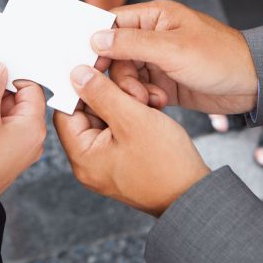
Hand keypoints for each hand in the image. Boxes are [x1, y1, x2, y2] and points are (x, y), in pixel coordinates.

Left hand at [55, 66, 209, 215]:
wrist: (195, 194)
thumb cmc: (165, 163)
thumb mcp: (132, 119)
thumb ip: (102, 93)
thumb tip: (76, 75)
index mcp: (83, 157)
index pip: (67, 112)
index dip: (79, 88)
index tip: (95, 68)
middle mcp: (91, 163)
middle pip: (89, 114)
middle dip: (112, 95)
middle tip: (134, 89)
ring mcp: (108, 163)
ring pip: (109, 119)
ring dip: (128, 103)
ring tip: (150, 100)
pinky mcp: (125, 161)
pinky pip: (122, 130)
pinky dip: (136, 116)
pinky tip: (154, 108)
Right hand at [90, 0, 258, 114]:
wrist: (254, 85)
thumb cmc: (222, 57)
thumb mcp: (173, 49)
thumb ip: (132, 43)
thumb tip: (97, 38)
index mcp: (154, 16)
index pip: (112, 23)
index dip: (98, 43)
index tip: (92, 64)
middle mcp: (153, 36)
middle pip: (115, 54)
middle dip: (121, 76)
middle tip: (134, 92)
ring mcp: (158, 60)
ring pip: (126, 75)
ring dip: (134, 91)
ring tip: (152, 99)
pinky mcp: (164, 81)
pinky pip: (140, 90)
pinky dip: (145, 99)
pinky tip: (159, 104)